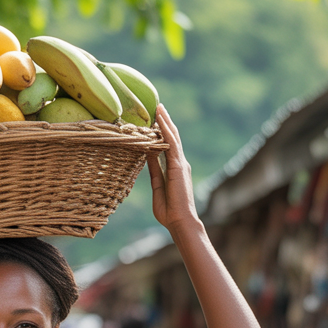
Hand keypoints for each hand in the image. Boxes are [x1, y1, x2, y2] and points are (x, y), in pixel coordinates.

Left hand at [148, 105, 198, 229]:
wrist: (180, 221)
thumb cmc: (168, 210)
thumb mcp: (157, 186)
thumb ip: (153, 170)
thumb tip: (147, 155)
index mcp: (174, 168)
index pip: (167, 145)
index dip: (161, 132)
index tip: (154, 120)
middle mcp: (179, 163)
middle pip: (172, 137)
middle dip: (164, 122)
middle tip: (157, 106)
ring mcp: (180, 163)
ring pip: (173, 137)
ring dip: (165, 121)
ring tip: (158, 107)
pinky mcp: (178, 166)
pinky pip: (171, 144)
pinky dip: (166, 131)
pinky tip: (160, 120)